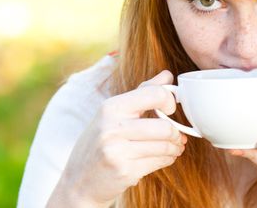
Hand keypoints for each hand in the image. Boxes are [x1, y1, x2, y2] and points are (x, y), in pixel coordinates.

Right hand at [47, 70, 186, 207]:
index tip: (170, 109)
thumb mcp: (114, 112)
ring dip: (174, 147)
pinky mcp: (125, 171)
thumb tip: (167, 75)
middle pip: (164, 126)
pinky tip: (164, 157)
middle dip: (176, 133)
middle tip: (177, 135)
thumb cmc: (100, 142)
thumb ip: (142, 92)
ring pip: (164, 146)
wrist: (79, 180)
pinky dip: (168, 159)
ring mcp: (117, 150)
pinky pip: (159, 162)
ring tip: (173, 147)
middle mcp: (112, 127)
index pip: (153, 94)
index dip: (169, 100)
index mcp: (111, 107)